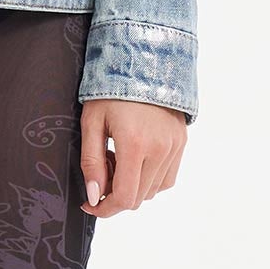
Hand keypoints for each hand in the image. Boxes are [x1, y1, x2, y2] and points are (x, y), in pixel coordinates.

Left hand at [78, 98, 186, 216]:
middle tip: (101, 174)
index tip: (88, 203)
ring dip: (133, 187)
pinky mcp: (181, 142)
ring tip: (118, 160)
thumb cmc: (110, 89)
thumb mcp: (92, 122)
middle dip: (115, 196)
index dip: (105, 208)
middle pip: (139, 198)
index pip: (125, 197)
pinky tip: (136, 160)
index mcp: (135, 144)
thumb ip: (92, 162)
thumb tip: (93, 196)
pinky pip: (167, 178)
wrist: (144, 60)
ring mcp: (174, 146)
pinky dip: (150, 179)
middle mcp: (160, 149)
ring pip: (153, 190)